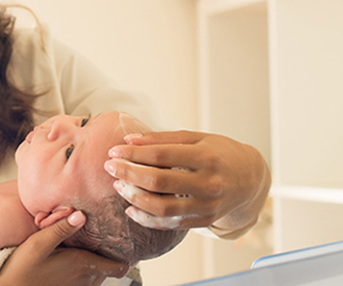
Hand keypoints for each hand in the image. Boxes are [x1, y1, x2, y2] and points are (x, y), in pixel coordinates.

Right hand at [0, 210, 132, 285]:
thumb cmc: (21, 269)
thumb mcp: (38, 243)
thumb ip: (61, 228)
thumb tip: (82, 214)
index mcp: (83, 265)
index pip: (120, 266)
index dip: (130, 256)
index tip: (131, 242)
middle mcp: (85, 279)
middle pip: (112, 269)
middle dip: (114, 254)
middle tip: (113, 235)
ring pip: (100, 274)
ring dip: (101, 261)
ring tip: (97, 243)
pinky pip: (88, 279)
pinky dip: (90, 268)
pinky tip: (78, 256)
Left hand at [105, 130, 270, 236]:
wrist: (250, 179)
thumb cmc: (219, 153)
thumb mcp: (196, 138)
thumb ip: (162, 139)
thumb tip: (128, 140)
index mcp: (206, 157)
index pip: (160, 155)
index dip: (133, 153)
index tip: (114, 150)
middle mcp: (208, 183)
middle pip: (158, 181)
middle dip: (128, 173)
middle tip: (110, 166)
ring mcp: (207, 205)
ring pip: (162, 207)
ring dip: (133, 197)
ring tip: (118, 185)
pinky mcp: (203, 220)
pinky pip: (169, 223)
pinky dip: (146, 218)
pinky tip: (130, 208)